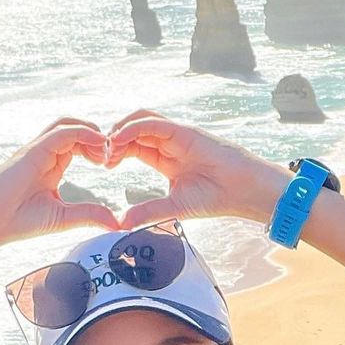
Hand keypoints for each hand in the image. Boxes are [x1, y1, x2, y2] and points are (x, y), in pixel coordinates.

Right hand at [0, 116, 119, 243]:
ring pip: (68, 125)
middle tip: (112, 155)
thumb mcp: (64, 217)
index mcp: (50, 165)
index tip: (110, 163)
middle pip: (75, 129)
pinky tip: (98, 144)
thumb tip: (115, 222)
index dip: (96, 148)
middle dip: (97, 137)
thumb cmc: (18, 220)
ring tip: (106, 148)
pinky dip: (82, 133)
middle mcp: (44, 153)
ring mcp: (37, 149)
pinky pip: (61, 132)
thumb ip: (89, 215)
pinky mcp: (33, 150)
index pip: (77, 144)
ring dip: (91, 132)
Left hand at [104, 110, 289, 229]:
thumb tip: (122, 224)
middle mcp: (170, 142)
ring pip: (140, 120)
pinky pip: (153, 123)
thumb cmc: (216, 197)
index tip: (105, 166)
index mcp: (165, 158)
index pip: (134, 145)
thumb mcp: (174, 206)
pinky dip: (132, 129)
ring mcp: (177, 134)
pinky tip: (119, 141)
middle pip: (133, 130)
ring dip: (120, 130)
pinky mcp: (184, 131)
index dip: (116, 151)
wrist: (242, 191)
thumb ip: (148, 211)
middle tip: (102, 157)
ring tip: (108, 148)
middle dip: (114, 140)